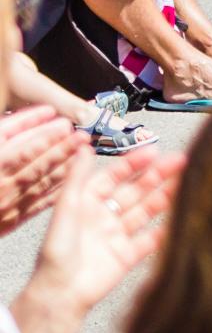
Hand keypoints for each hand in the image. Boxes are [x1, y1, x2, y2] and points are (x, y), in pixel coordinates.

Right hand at [0, 109, 76, 234]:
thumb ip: (10, 127)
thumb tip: (41, 112)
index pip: (21, 150)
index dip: (45, 136)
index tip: (64, 123)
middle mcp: (0, 187)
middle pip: (36, 166)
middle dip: (62, 150)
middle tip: (82, 136)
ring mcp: (6, 206)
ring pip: (40, 185)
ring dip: (65, 168)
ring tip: (82, 153)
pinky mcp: (11, 220)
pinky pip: (39, 204)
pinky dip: (56, 190)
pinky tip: (71, 178)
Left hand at [32, 143, 183, 319]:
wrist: (59, 293)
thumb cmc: (57, 250)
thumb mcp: (65, 208)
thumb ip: (77, 177)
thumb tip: (86, 145)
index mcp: (88, 201)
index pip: (116, 176)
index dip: (134, 163)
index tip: (154, 151)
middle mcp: (105, 215)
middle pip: (135, 190)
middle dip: (157, 175)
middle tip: (180, 161)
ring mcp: (118, 235)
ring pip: (145, 211)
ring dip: (164, 196)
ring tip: (186, 182)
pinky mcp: (127, 256)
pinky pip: (150, 240)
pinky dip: (164, 230)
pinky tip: (179, 217)